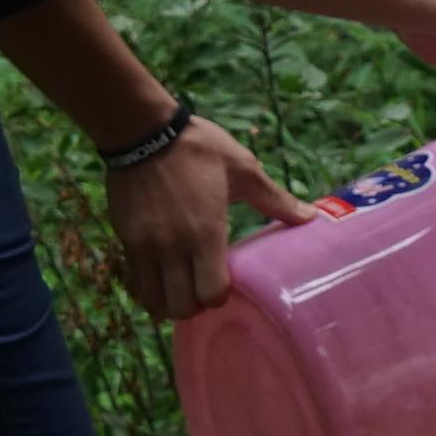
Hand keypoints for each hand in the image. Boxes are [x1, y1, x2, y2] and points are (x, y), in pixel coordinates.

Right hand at [103, 115, 292, 321]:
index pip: (210, 294)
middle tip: (204, 289)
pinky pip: (136, 283)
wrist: (141, 130)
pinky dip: (150, 289)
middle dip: (196, 305)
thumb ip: (274, 199)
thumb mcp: (242, 168)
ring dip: (171, 301)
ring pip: (154, 301)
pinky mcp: (124, 240)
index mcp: (205, 232)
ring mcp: (144, 246)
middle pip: (182, 306)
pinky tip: (162, 276)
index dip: (220, 296)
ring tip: (182, 286)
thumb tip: (311, 217)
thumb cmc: (198, 148)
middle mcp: (172, 247)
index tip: (227, 283)